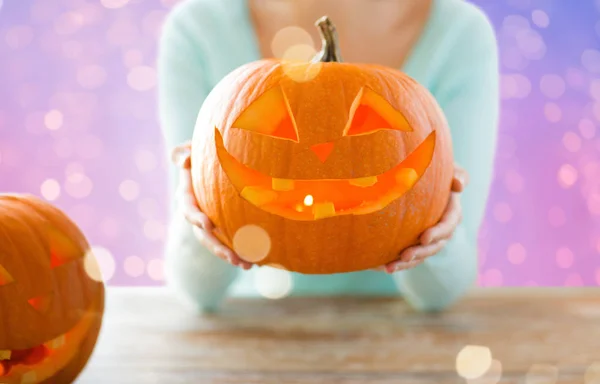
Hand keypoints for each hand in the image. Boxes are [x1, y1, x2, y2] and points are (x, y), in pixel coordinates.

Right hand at [171, 142, 252, 269]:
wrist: (218, 165)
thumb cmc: (203, 154)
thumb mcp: (191, 150)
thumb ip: (184, 152)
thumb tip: (183, 160)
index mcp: (188, 196)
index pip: (188, 208)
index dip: (195, 218)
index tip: (207, 225)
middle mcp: (198, 213)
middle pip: (204, 235)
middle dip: (217, 248)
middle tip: (231, 257)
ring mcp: (211, 223)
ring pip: (219, 244)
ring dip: (232, 256)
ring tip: (248, 265)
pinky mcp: (225, 228)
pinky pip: (232, 243)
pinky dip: (244, 251)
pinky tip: (259, 261)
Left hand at [377, 165, 468, 273]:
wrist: (418, 180)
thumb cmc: (433, 170)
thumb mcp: (447, 169)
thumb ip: (456, 173)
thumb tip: (459, 185)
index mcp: (451, 212)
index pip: (448, 224)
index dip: (438, 232)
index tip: (424, 238)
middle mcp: (442, 229)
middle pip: (434, 245)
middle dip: (420, 252)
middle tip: (405, 256)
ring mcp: (429, 238)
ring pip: (420, 255)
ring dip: (406, 264)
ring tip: (389, 268)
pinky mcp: (415, 243)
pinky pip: (408, 257)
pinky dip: (396, 262)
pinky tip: (381, 267)